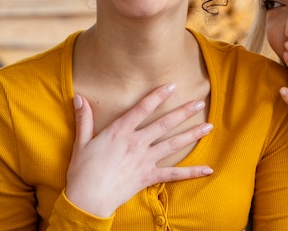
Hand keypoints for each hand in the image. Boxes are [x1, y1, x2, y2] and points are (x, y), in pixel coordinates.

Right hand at [65, 84, 212, 216]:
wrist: (87, 200)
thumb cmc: (82, 171)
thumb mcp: (81, 142)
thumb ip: (84, 118)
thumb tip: (78, 97)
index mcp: (119, 132)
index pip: (142, 109)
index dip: (157, 96)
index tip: (172, 86)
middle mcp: (136, 143)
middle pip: (164, 124)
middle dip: (183, 112)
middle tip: (199, 103)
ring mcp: (145, 160)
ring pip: (173, 144)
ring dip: (192, 135)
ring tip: (209, 127)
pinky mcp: (149, 176)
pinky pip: (174, 174)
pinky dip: (191, 172)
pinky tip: (207, 169)